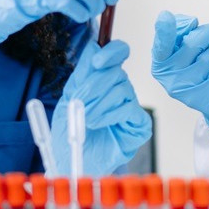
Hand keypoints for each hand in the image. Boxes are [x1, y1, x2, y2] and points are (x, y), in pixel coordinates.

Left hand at [51, 40, 151, 175]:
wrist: (72, 160)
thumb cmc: (70, 131)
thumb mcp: (69, 97)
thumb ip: (82, 73)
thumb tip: (94, 48)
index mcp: (103, 77)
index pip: (117, 52)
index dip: (111, 52)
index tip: (97, 62)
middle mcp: (119, 87)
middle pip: (115, 71)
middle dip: (93, 86)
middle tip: (79, 102)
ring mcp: (130, 104)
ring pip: (121, 89)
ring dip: (98, 103)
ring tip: (86, 118)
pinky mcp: (139, 123)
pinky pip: (129, 108)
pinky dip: (110, 114)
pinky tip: (97, 123)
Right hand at [150, 11, 208, 136]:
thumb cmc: (204, 68)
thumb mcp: (187, 49)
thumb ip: (183, 33)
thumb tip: (190, 23)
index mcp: (161, 65)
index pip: (162, 46)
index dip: (164, 31)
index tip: (165, 16)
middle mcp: (171, 80)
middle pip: (193, 43)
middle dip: (208, 33)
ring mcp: (188, 93)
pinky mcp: (208, 100)